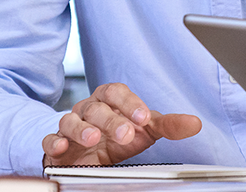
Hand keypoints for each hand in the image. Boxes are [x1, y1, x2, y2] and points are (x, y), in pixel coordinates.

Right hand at [42, 83, 201, 166]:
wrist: (89, 152)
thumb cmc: (118, 134)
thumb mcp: (144, 129)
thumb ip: (168, 125)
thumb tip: (195, 124)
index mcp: (110, 100)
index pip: (117, 92)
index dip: (130, 103)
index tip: (144, 118)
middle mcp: (89, 108)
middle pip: (97, 107)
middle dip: (111, 120)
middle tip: (126, 134)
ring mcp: (70, 125)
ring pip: (71, 120)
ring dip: (82, 129)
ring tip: (94, 139)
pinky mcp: (56, 144)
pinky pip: (50, 139)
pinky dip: (54, 142)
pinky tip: (61, 147)